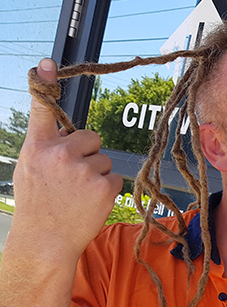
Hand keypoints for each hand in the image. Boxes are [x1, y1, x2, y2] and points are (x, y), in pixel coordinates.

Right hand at [11, 58, 122, 261]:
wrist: (45, 243)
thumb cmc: (39, 208)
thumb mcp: (32, 171)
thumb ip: (47, 150)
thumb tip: (68, 136)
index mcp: (38, 148)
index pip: (43, 110)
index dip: (44, 83)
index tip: (47, 63)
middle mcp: (60, 154)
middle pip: (91, 137)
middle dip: (87, 155)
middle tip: (73, 180)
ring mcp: (83, 170)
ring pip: (104, 160)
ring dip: (97, 175)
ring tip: (78, 196)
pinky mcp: (103, 186)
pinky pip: (115, 179)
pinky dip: (107, 191)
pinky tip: (90, 204)